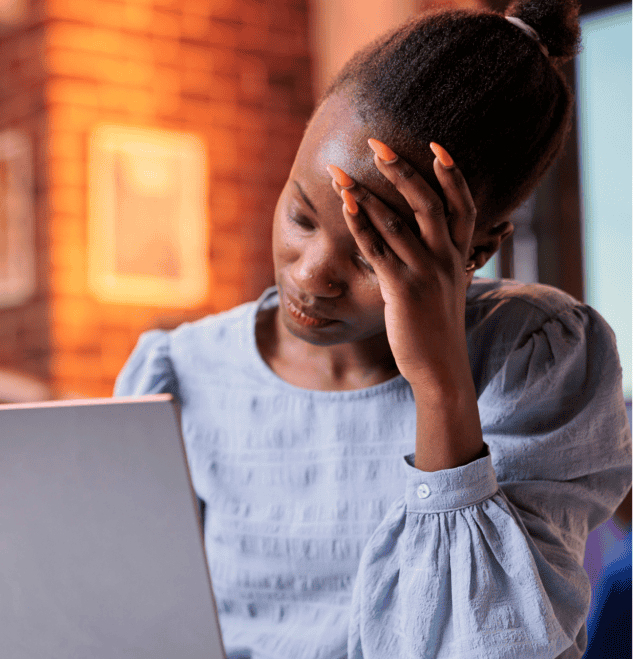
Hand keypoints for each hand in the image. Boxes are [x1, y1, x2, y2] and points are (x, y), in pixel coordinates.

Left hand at [328, 141, 483, 470]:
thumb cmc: (437, 330)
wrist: (441, 370)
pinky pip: (378, 250)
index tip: (437, 145)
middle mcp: (446, 259)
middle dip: (402, 170)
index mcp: (459, 256)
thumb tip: (433, 245)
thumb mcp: (446, 290)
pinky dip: (360, 225)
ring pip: (396, 222)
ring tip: (341, 172)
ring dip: (366, 193)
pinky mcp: (403, 291)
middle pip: (428, 202)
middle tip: (377, 143)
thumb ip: (443, 263)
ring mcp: (426, 273)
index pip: (462, 204)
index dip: (451, 174)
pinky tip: (344, 207)